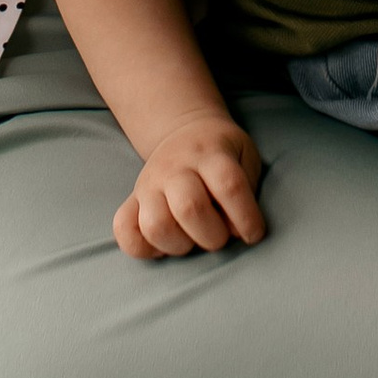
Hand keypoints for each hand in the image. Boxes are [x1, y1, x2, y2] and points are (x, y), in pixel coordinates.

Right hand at [116, 116, 266, 259]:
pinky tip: (163, 245)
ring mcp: (149, 184)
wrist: (184, 129)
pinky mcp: (131, 200)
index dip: (246, 217)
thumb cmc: (222, 153)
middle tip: (220, 236)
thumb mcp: (245, 156)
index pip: (229, 185)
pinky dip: (142, 248)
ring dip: (179, 244)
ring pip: (155, 225)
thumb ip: (246, 190)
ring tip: (191, 240)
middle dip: (212, 236)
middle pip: (189, 207)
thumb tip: (234, 230)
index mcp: (210, 153)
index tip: (254, 234)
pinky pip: (123, 230)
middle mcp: (175, 167)